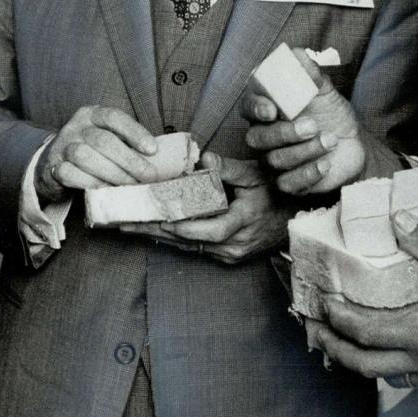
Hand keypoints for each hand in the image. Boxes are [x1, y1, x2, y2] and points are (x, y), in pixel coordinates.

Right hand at [35, 105, 159, 204]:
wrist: (55, 162)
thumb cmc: (92, 151)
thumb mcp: (108, 138)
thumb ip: (128, 144)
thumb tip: (161, 159)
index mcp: (93, 114)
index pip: (114, 117)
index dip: (135, 132)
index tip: (153, 150)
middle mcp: (76, 126)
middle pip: (103, 141)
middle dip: (129, 161)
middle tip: (147, 177)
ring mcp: (63, 145)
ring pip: (86, 157)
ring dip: (112, 174)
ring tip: (129, 186)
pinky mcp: (53, 165)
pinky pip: (71, 174)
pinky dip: (90, 183)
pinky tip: (105, 190)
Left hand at [119, 153, 289, 263]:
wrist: (291, 219)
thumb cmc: (273, 192)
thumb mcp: (255, 174)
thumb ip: (229, 168)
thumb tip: (205, 159)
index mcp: (244, 220)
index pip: (211, 229)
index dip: (185, 226)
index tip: (161, 219)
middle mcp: (234, 244)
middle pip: (190, 241)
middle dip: (157, 230)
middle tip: (126, 223)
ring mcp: (229, 253)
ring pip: (188, 246)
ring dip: (159, 236)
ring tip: (129, 227)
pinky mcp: (225, 256)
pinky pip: (194, 249)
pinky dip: (172, 239)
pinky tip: (151, 232)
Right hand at [242, 49, 365, 193]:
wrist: (354, 145)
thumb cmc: (332, 115)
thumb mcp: (325, 92)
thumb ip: (310, 75)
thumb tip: (297, 54)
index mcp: (268, 110)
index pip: (247, 107)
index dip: (255, 108)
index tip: (271, 109)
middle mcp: (266, 135)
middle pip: (256, 138)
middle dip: (284, 133)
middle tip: (312, 126)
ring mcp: (275, 160)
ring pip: (274, 160)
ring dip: (305, 150)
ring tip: (330, 140)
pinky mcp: (290, 183)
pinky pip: (288, 183)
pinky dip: (308, 173)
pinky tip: (325, 162)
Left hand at [305, 211, 417, 387]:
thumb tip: (395, 219)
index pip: (365, 333)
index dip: (338, 319)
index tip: (323, 302)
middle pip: (365, 366)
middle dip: (335, 349)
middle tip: (315, 330)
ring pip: (385, 377)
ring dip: (360, 359)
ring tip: (343, 340)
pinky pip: (408, 377)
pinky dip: (388, 364)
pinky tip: (387, 348)